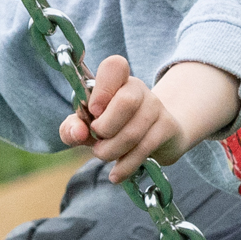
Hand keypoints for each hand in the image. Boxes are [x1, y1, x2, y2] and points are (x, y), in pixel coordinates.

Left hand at [63, 56, 240, 180]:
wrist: (156, 137)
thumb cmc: (114, 127)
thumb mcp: (88, 126)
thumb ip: (72, 127)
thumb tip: (77, 133)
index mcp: (116, 80)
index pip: (114, 65)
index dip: (103, 89)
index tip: (93, 110)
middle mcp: (138, 88)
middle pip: (126, 102)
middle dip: (105, 129)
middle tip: (97, 139)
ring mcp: (156, 106)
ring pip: (133, 132)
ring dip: (111, 151)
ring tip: (104, 156)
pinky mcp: (168, 127)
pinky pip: (144, 149)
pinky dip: (125, 166)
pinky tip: (115, 174)